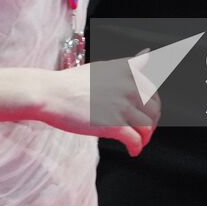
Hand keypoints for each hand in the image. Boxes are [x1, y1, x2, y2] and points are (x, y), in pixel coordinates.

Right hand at [35, 58, 160, 157]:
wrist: (51, 94)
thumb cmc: (72, 83)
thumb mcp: (103, 67)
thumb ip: (126, 65)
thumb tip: (148, 54)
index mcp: (127, 70)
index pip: (154, 91)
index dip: (153, 106)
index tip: (147, 115)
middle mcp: (129, 85)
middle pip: (154, 110)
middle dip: (151, 124)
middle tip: (143, 132)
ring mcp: (122, 105)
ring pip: (147, 127)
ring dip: (145, 138)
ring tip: (138, 142)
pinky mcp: (113, 124)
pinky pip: (135, 140)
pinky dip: (136, 148)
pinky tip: (132, 151)